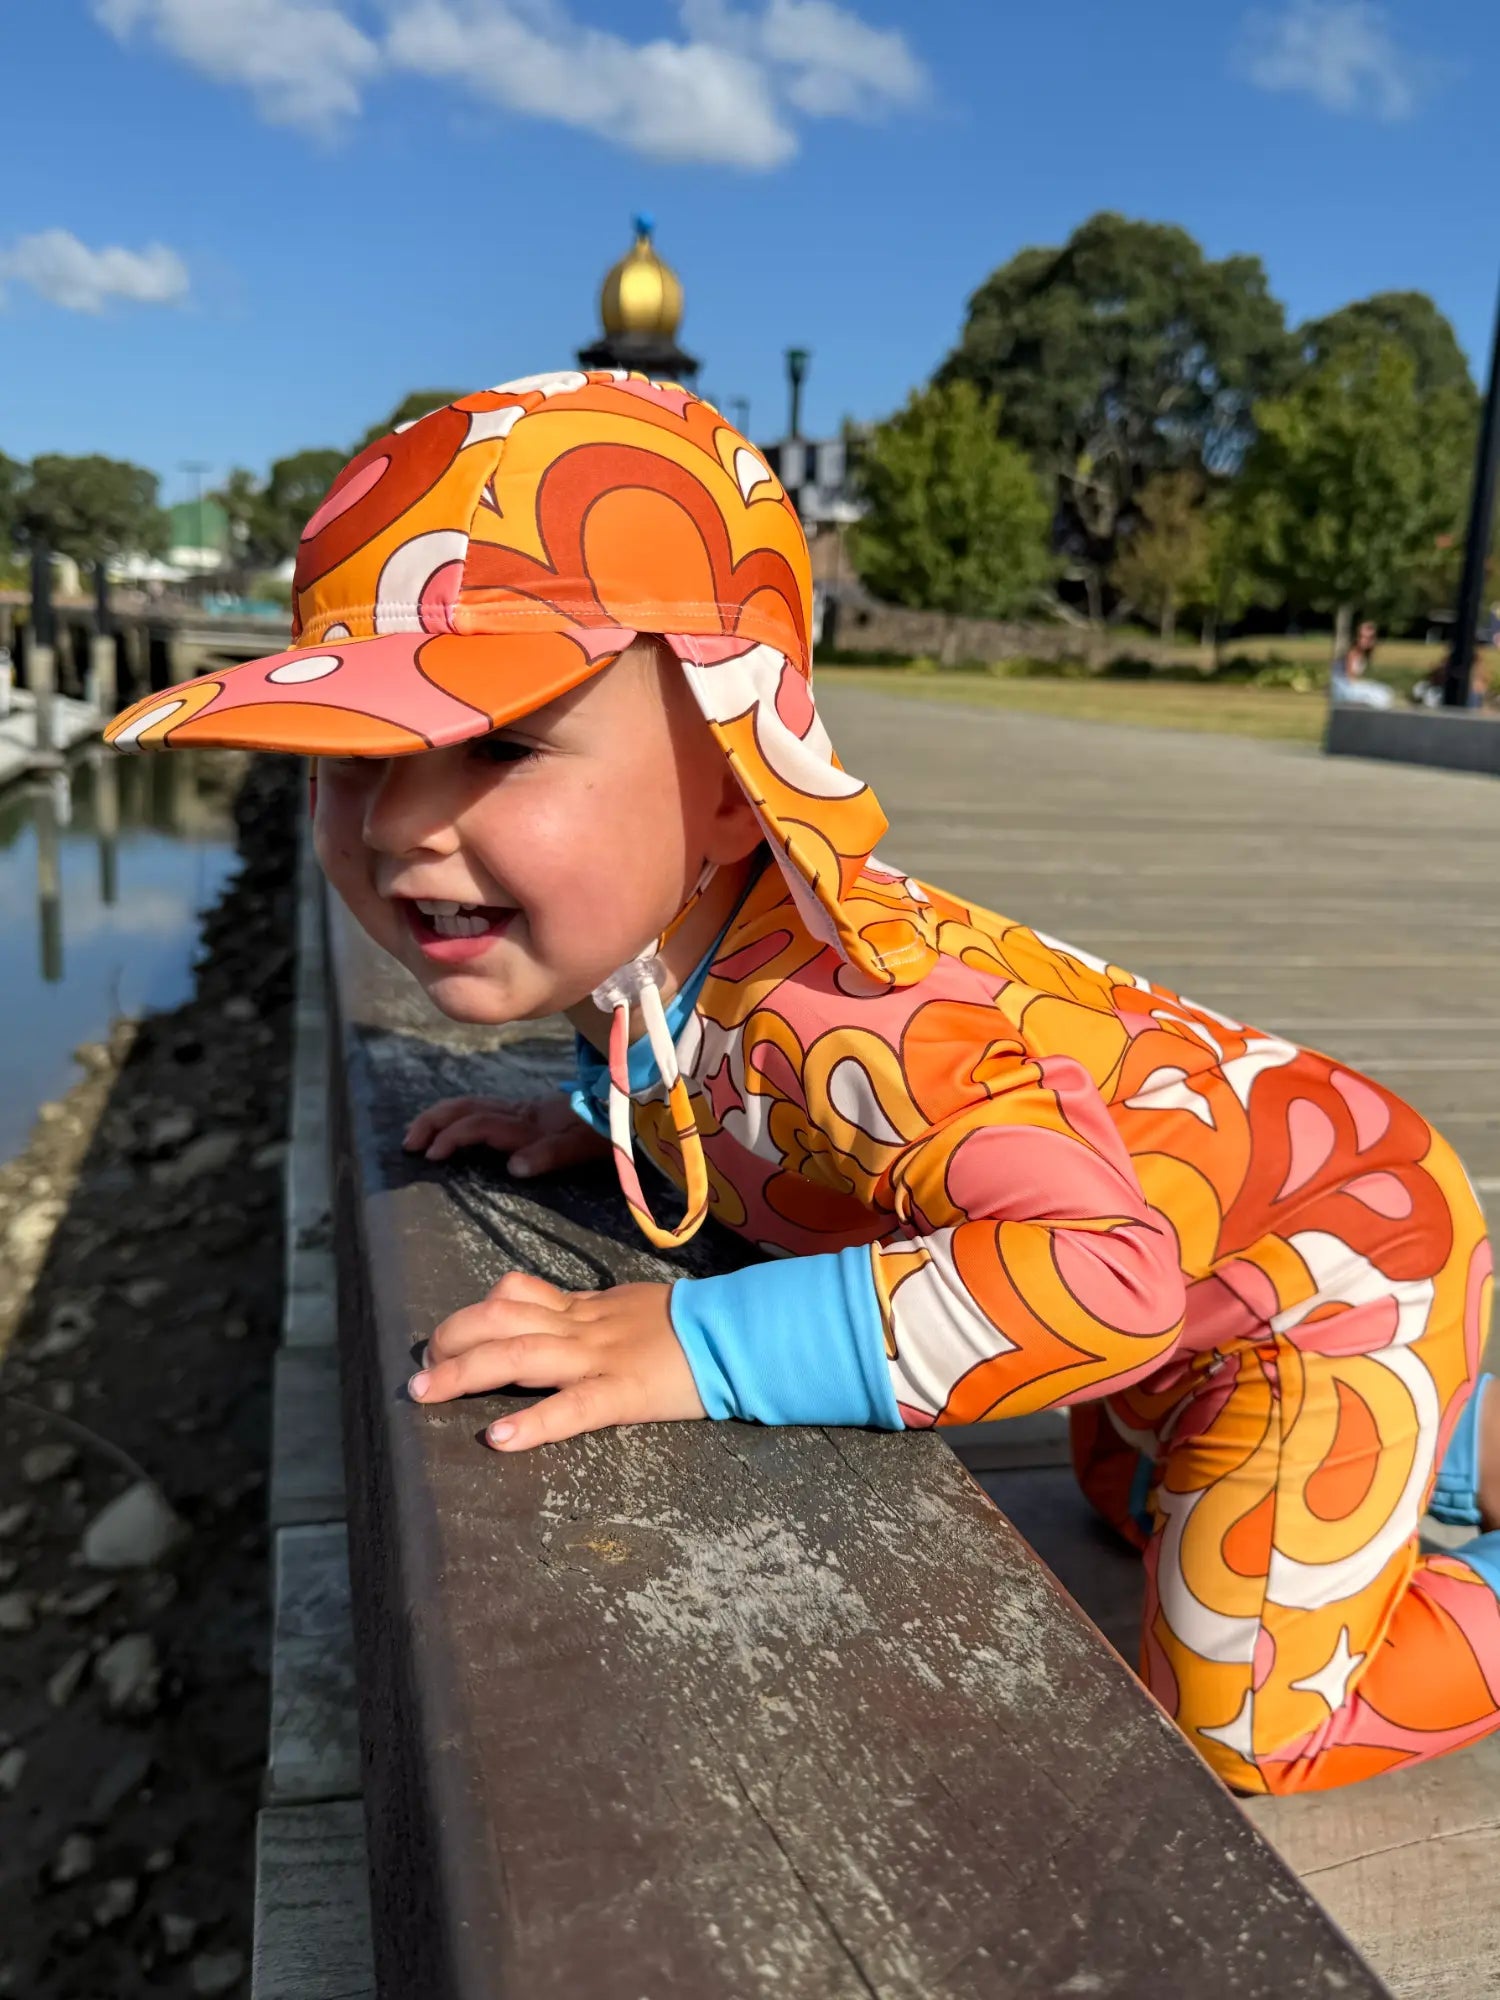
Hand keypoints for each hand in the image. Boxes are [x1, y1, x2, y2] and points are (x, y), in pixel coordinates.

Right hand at [403, 1093, 610, 1175]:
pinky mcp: (528, 1112)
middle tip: (409, 1144)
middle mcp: (521, 1113)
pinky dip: (459, 1116)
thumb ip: (551, 1153)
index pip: (481, 1125)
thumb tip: (512, 1167)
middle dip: (434, 1122)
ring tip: (417, 1136)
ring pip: (473, 1106)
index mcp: (530, 1123)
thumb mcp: (586, 1144)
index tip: (432, 1155)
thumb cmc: (608, 1128)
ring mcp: (524, 1110)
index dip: (454, 1136)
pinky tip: (449, 1128)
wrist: (630, 1101)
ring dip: (442, 1118)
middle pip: (468, 1109)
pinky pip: (484, 1108)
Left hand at [407, 1270, 704, 1450]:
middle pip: (500, 1320)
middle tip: (420, 1371)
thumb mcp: (627, 1306)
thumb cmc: (686, 1326)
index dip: (469, 1314)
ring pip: (520, 1355)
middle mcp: (581, 1327)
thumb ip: (585, 1314)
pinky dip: (532, 1422)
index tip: (442, 1338)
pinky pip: (571, 1408)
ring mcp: (599, 1359)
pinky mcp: (623, 1393)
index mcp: (583, 1308)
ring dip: (464, 1372)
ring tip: (426, 1392)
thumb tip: (546, 1315)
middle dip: (451, 1340)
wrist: (736, 1333)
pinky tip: (498, 1437)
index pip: (513, 1295)